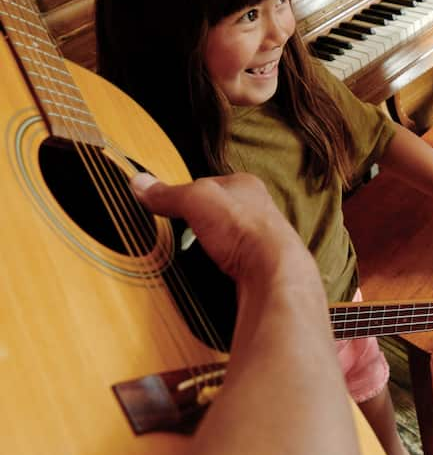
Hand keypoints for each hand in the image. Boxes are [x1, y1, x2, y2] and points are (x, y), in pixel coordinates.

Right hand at [130, 172, 304, 282]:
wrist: (273, 271)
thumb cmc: (243, 228)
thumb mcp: (197, 200)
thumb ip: (169, 193)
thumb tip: (139, 182)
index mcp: (245, 184)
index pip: (209, 183)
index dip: (186, 192)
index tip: (166, 203)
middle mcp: (257, 208)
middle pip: (219, 211)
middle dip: (200, 222)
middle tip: (178, 232)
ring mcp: (260, 237)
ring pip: (228, 237)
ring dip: (210, 246)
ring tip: (191, 255)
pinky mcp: (258, 264)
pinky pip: (232, 262)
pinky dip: (219, 266)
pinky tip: (210, 271)